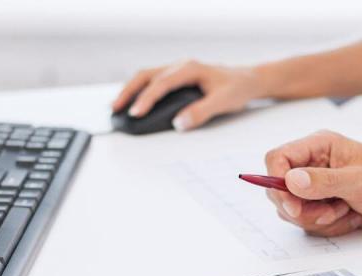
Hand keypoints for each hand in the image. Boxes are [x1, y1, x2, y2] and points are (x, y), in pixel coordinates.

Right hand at [112, 60, 265, 130]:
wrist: (247, 80)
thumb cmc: (236, 89)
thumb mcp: (224, 102)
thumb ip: (201, 112)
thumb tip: (178, 123)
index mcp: (190, 68)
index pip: (162, 83)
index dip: (146, 98)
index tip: (135, 113)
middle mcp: (180, 66)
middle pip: (146, 75)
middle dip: (128, 92)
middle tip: (115, 109)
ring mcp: (176, 70)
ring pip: (146, 76)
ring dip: (130, 90)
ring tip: (116, 107)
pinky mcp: (176, 77)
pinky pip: (152, 80)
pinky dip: (138, 90)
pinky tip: (131, 102)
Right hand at [264, 131, 361, 236]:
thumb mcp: (358, 180)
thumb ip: (323, 181)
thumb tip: (290, 181)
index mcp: (318, 147)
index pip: (277, 158)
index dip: (276, 181)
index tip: (292, 204)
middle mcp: (312, 166)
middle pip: (279, 190)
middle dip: (302, 208)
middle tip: (328, 212)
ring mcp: (315, 188)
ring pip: (293, 211)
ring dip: (318, 219)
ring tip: (345, 211)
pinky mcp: (321, 206)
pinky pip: (308, 223)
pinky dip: (328, 227)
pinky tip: (349, 217)